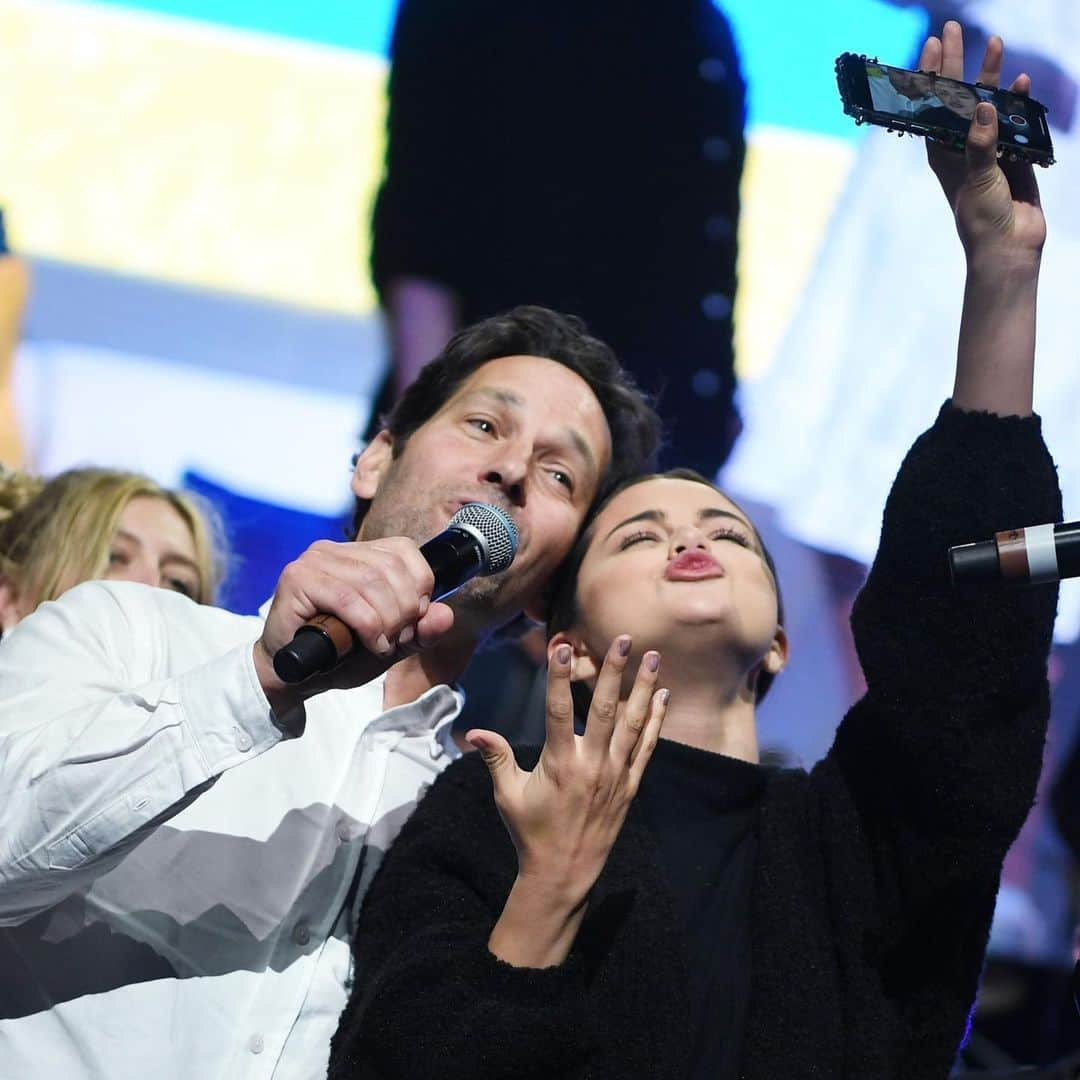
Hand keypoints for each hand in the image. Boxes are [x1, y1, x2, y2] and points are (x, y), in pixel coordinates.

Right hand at [253, 537, 454, 713]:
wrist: (293, 678)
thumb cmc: (339, 656)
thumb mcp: (391, 644)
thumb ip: (421, 630)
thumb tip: (446, 614)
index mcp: (357, 554)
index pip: (404, 549)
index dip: (419, 584)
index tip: (414, 618)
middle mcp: (333, 549)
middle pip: (391, 567)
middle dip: (405, 609)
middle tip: (397, 638)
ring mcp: (313, 561)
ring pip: (372, 582)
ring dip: (387, 621)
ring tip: (382, 644)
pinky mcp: (297, 579)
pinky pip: (348, 598)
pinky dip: (368, 625)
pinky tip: (370, 643)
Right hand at [468, 635, 667, 907]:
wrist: (563, 874)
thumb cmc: (530, 832)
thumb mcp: (507, 795)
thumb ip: (496, 758)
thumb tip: (472, 732)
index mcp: (559, 764)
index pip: (558, 711)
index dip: (560, 678)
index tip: (564, 648)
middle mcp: (591, 765)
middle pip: (605, 710)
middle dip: (614, 672)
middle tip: (623, 639)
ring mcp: (615, 775)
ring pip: (633, 724)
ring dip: (643, 688)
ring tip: (653, 657)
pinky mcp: (630, 786)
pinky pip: (646, 748)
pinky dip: (656, 721)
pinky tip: (663, 697)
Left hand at [921, 22, 1044, 262]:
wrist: (1008, 248)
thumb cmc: (982, 218)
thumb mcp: (978, 178)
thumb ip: (981, 143)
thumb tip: (983, 105)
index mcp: (942, 153)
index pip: (933, 107)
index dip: (931, 76)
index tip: (932, 45)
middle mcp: (962, 147)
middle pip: (957, 98)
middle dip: (956, 64)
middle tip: (953, 29)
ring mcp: (989, 150)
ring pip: (989, 104)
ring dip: (991, 77)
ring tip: (994, 44)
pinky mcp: (1014, 155)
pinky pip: (1015, 121)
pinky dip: (1018, 102)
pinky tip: (1021, 82)